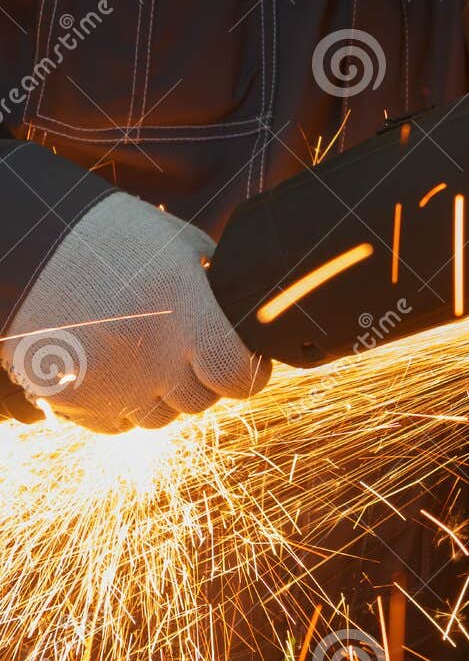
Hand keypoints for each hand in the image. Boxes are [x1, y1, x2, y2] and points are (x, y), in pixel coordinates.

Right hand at [2, 193, 271, 432]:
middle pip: (199, 401)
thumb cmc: (111, 237)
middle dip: (204, 380)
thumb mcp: (179, 244)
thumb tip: (245, 314)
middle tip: (189, 350)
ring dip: (162, 394)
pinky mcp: (70, 400)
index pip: (237, 377)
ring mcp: (107, 385)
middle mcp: (148, 358)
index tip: (245, 360)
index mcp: (182, 314)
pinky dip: (124, 404)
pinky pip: (117, 423)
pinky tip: (115, 367)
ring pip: (159, 417)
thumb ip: (217, 286)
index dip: (248, 373)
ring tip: (146, 353)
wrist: (28, 247)